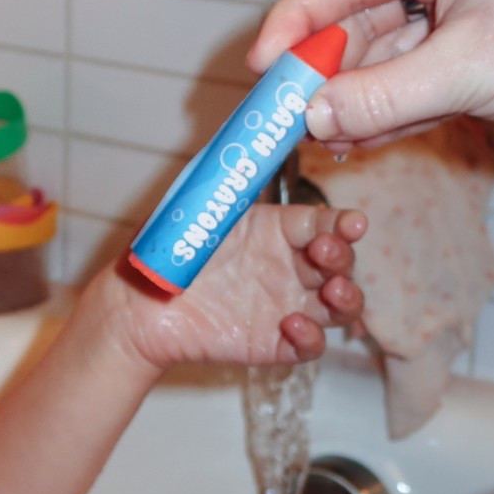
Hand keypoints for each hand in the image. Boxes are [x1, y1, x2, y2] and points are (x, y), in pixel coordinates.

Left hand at [103, 202, 365, 374]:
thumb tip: (253, 148)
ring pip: (341, 306)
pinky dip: (313, 337)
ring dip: (347, 297)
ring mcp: (286, 306)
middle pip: (341, 263)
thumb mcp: (202, 210)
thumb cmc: (171, 253)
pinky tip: (292, 325)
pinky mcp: (275, 344)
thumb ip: (232, 184)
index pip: (324, 223)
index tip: (353, 223)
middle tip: (324, 252)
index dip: (343, 224)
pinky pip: (311, 345)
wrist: (140, 304)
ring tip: (332, 292)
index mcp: (278, 231)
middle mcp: (290, 267)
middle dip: (343, 257)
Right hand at [250, 0, 493, 157]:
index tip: (259, 66)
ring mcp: (455, 19)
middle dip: (322, 73)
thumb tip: (312, 114)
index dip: (296, 23)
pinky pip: (404, 87)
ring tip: (319, 139)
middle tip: (282, 117)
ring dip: (350, 101)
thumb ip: (382, 94)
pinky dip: (381, 114)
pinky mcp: (468, 63)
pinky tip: (355, 140)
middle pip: (355, 22)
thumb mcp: (466, 72)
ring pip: (378, 62)